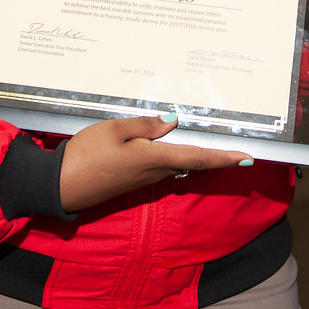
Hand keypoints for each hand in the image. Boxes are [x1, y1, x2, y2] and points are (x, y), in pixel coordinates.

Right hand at [58, 113, 253, 211]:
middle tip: (240, 152)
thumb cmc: (85, 156)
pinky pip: (164, 167)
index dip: (224, 158)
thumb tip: (173, 121)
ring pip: (178, 165)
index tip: (247, 159)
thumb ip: (144, 126)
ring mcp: (145, 179)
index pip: (197, 157)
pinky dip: (178, 159)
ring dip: (198, 158)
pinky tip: (176, 149)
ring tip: (218, 148)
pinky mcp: (134, 180)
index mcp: (153, 158)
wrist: (61, 186)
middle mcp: (155, 172)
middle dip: (217, 157)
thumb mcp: (113, 131)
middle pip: (192, 163)